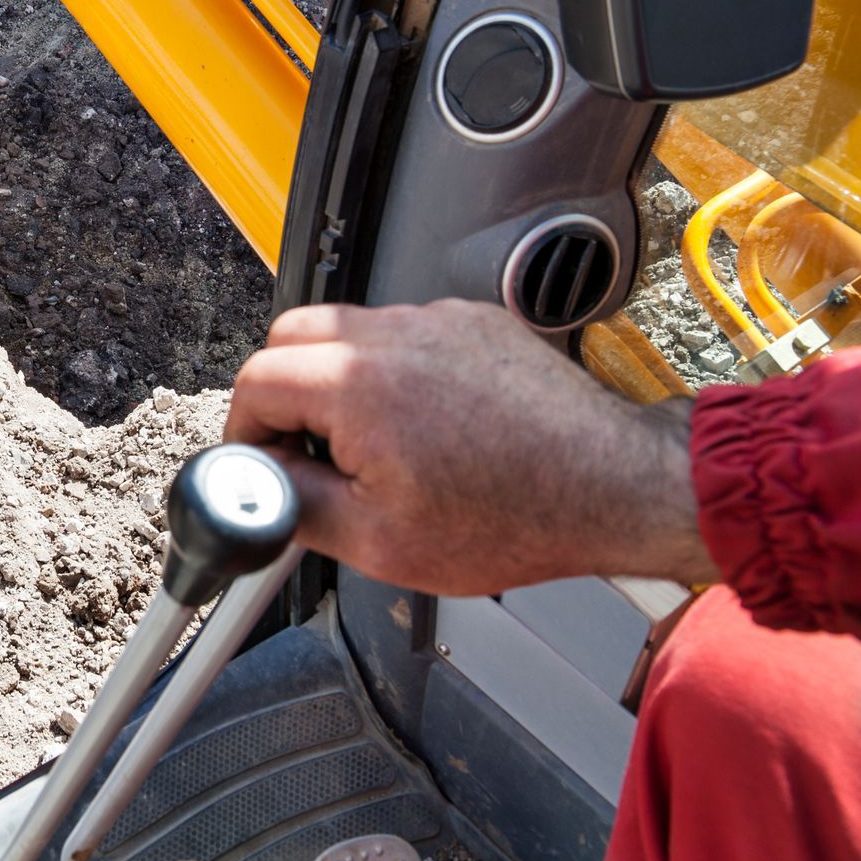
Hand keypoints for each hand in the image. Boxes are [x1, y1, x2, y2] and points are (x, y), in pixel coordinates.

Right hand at [224, 299, 716, 594]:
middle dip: (281, 393)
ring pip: (347, 330)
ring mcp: (437, 319)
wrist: (613, 488)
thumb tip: (257, 485)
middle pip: (290, 336)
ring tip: (372, 446)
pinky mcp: (473, 321)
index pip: (255, 381)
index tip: (266, 464)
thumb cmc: (516, 518)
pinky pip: (404, 332)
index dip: (247, 431)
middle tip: (304, 451)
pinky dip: (393, 370)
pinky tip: (424, 425)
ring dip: (336, 381)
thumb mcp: (377, 541)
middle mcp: (393, 334)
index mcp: (357, 384)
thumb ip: (296, 504)